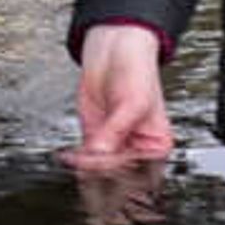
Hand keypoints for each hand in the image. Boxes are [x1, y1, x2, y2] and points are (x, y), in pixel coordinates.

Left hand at [66, 21, 173, 163]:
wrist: (113, 49)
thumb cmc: (136, 71)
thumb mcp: (133, 102)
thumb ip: (116, 129)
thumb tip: (99, 152)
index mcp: (156, 147)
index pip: (139, 170)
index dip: (121, 170)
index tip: (104, 165)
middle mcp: (135, 151)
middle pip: (118, 175)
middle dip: (102, 172)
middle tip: (87, 165)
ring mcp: (113, 147)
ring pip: (99, 171)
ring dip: (86, 169)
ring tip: (76, 162)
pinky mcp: (93, 140)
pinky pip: (84, 159)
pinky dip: (75, 160)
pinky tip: (69, 157)